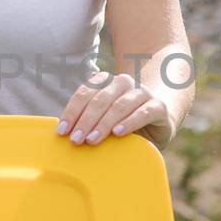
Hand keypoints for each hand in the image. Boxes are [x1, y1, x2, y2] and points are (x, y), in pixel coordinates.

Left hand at [56, 71, 173, 148]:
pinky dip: (130, 122)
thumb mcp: (103, 118)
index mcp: (106, 81)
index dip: (72, 111)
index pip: (85, 93)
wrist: (158, 119)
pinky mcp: (159, 107)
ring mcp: (143, 93)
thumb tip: (63, 133)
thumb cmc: (123, 120)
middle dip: (85, 120)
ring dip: (103, 123)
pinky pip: (143, 112)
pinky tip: (118, 133)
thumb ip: (87, 119)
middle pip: (100, 99)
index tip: (62, 130)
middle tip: (76, 140)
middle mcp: (124, 82)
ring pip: (120, 105)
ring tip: (92, 139)